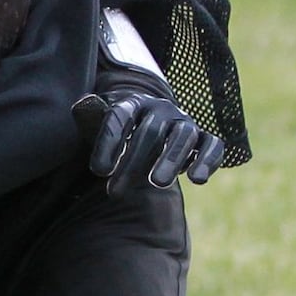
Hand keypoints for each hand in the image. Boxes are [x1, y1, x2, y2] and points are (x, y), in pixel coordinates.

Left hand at [73, 91, 225, 196]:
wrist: (149, 122)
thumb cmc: (119, 129)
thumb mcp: (99, 121)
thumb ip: (89, 115)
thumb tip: (83, 106)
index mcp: (132, 103)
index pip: (119, 118)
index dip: (109, 143)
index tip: (98, 172)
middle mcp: (161, 109)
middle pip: (149, 132)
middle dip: (132, 163)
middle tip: (115, 192)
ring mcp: (184, 122)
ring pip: (182, 136)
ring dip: (171, 159)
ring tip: (158, 184)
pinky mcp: (203, 137)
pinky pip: (212, 145)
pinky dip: (207, 160)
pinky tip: (198, 180)